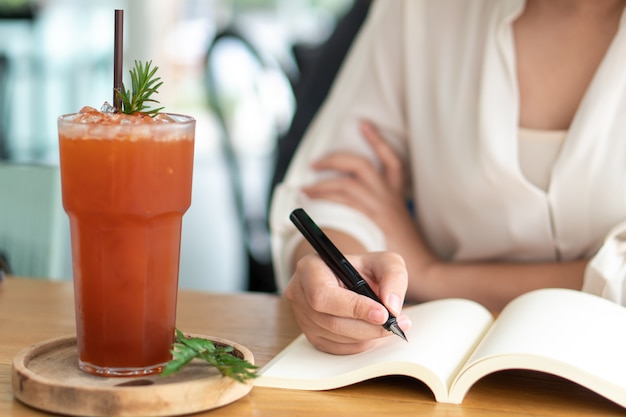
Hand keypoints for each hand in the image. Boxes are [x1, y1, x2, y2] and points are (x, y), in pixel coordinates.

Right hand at [285, 250, 410, 353]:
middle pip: (330, 321)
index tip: (383, 313)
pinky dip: (360, 344)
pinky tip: (374, 333)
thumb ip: (393, 277)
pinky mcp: (312, 335)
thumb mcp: (384, 262)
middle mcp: (300, 293)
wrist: (353, 279)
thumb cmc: (364, 268)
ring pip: (336, 337)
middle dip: (367, 326)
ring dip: (367, 336)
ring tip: (390, 327)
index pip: (323, 294)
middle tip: (395, 324)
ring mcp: (303, 317)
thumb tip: (392, 306)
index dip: (353, 307)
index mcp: (310, 268)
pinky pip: (337, 348)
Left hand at [302, 120, 417, 254]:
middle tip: (316, 163)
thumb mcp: (399, 225)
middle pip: (360, 165)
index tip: (363, 124)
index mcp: (397, 195)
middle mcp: (389, 197)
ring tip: (306, 188)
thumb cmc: (411, 251)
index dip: (377, 140)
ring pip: (347, 184)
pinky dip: (326, 197)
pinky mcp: (373, 221)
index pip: (391, 160)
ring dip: (322, 183)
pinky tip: (313, 199)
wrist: (426, 269)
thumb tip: (358, 209)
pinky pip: (345, 202)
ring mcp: (380, 208)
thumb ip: (383, 213)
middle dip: (335, 159)